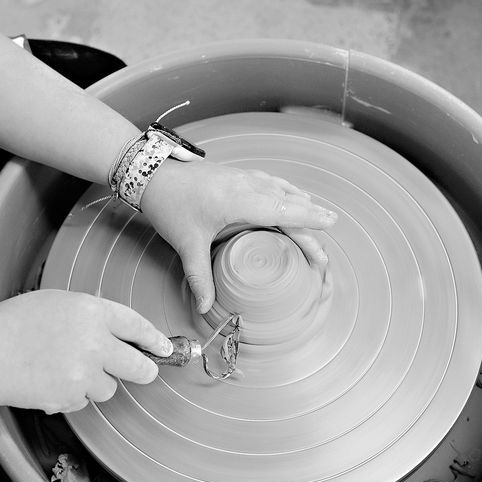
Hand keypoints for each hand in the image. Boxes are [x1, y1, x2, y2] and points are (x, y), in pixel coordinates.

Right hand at [0, 290, 171, 412]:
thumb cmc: (15, 324)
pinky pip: (85, 400)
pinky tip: (51, 380)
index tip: (166, 348)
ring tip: (67, 368)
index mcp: (91, 311)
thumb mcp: (57, 303)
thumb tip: (118, 332)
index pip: (137, 326)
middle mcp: (93, 342)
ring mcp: (83, 373)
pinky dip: (74, 395)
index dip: (155, 339)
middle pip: (140, 367)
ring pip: (110, 388)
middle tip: (146, 371)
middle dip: (146, 371)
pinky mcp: (71, 397)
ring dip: (98, 382)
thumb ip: (91, 315)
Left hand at [140, 159, 337, 312]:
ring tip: (320, 218)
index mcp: (239, 200)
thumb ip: (199, 277)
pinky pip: (271, 183)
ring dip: (302, 204)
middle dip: (311, 220)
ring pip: (282, 190)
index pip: (283, 210)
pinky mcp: (237, 175)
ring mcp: (243, 177)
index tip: (330, 223)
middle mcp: (246, 185)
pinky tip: (293, 197)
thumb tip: (205, 307)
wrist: (152, 173)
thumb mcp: (185, 244)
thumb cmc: (169, 203)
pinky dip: (287, 192)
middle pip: (288, 203)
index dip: (308, 218)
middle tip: (327, 242)